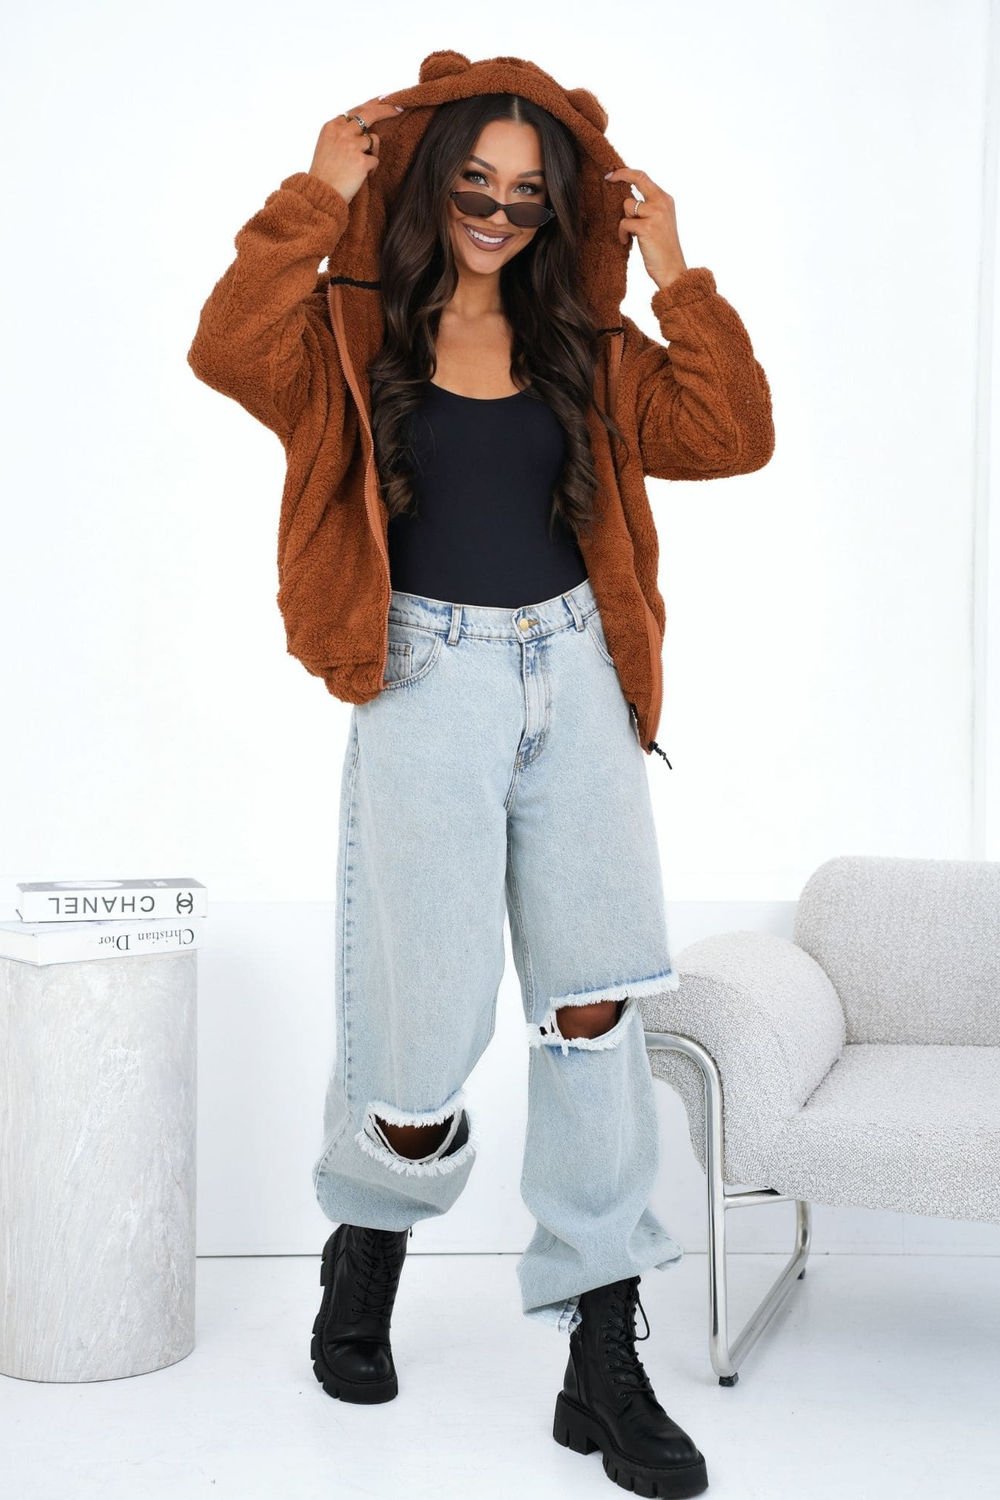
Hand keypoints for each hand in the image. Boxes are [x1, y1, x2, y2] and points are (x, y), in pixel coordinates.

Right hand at [308, 96, 404, 205]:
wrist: (321, 193)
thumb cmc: (324, 174)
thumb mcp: (326, 146)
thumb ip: (342, 134)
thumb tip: (362, 128)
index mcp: (331, 127)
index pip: (355, 110)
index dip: (371, 105)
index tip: (382, 100)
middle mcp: (342, 132)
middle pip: (369, 114)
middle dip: (386, 109)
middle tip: (398, 108)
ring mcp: (352, 145)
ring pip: (373, 140)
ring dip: (371, 153)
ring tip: (358, 167)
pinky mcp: (362, 160)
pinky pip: (375, 160)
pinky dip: (371, 170)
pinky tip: (359, 177)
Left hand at [604, 167, 687, 291]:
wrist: (672, 269)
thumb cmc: (663, 249)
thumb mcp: (659, 222)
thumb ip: (648, 208)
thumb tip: (627, 199)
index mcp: (666, 200)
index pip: (645, 177)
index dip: (627, 172)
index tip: (612, 174)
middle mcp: (662, 203)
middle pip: (638, 178)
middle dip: (620, 175)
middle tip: (607, 178)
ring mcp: (655, 213)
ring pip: (627, 205)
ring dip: (624, 221)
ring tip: (630, 235)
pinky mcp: (647, 227)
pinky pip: (624, 223)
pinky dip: (622, 233)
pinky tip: (626, 242)